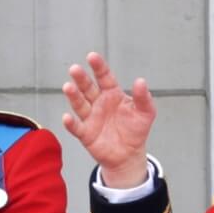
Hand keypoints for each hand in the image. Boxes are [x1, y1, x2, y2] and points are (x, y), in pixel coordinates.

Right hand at [61, 52, 156, 187]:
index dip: (98, 67)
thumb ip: (143, 97)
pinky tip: (67, 117)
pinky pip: (77, 127)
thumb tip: (140, 81)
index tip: (92, 57)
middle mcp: (98, 103)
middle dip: (81, 78)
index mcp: (112, 94)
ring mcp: (91, 117)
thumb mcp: (146, 112)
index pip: (104, 77)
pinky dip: (71, 123)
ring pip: (80, 104)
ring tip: (68, 87)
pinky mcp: (86, 134)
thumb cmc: (136, 130)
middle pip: (88, 88)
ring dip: (73, 96)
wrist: (129, 155)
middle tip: (75, 69)